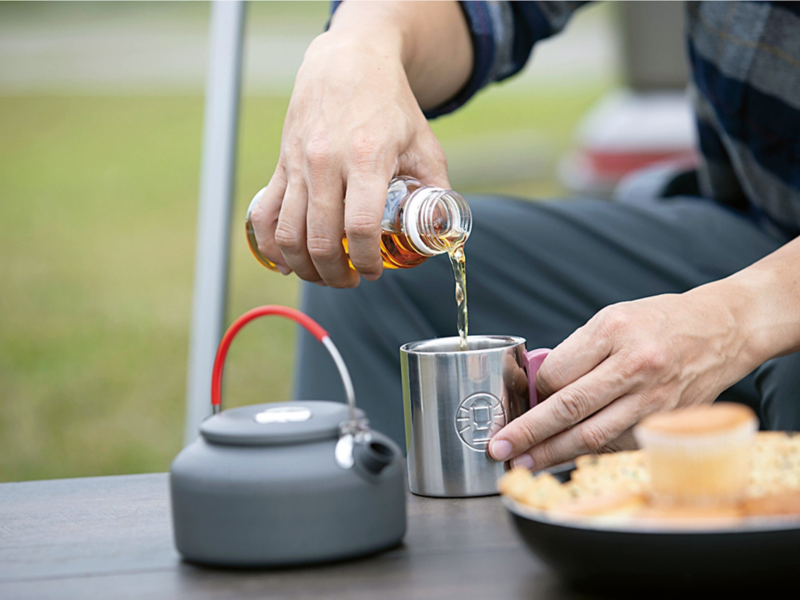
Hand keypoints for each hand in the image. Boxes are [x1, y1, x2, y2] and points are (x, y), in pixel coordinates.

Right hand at [248, 30, 449, 287]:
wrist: (347, 63)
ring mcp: (297, 165)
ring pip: (288, 234)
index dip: (367, 260)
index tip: (374, 273)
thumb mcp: (423, 143)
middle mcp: (326, 163)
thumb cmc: (389, 104)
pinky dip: (270, 246)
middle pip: (321, 240)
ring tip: (324, 276)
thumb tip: (443, 230)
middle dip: (336, 274)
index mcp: (366, 159)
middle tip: (350, 281)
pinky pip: (263, 215)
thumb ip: (435, 187)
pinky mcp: (280, 165)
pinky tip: (287, 262)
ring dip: (306, 267)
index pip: (361, 227)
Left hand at [488, 288, 757, 469]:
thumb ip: (578, 352)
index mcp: (614, 330)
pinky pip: (621, 444)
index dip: (535, 392)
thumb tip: (541, 390)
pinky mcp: (669, 421)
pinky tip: (570, 458)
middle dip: (529, 433)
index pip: (558, 372)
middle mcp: (636, 365)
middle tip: (500, 449)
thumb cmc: (659, 321)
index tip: (524, 401)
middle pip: (570, 408)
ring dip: (555, 454)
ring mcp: (655, 397)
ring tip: (526, 464)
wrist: (723, 329)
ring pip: (595, 436)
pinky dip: (592, 454)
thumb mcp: (612, 318)